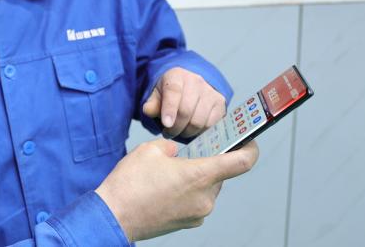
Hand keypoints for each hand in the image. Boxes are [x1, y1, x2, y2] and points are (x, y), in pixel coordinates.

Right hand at [95, 139, 258, 241]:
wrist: (114, 214)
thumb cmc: (130, 183)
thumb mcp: (150, 149)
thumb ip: (173, 146)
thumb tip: (178, 152)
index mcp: (200, 176)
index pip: (242, 162)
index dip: (250, 149)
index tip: (248, 141)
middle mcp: (205, 197)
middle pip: (220, 174)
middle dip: (207, 162)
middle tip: (188, 153)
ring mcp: (198, 213)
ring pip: (207, 187)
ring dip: (195, 177)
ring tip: (170, 172)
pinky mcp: (188, 222)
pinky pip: (196, 201)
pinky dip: (187, 191)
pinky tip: (165, 187)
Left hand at [142, 67, 225, 137]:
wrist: (190, 85)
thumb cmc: (170, 92)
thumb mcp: (157, 94)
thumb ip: (152, 103)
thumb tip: (149, 111)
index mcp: (177, 76)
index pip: (173, 92)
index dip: (169, 110)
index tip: (166, 124)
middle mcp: (196, 81)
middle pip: (186, 110)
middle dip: (176, 127)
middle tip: (168, 133)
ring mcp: (210, 92)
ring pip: (199, 121)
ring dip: (187, 132)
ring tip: (179, 132)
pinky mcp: (220, 103)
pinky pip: (211, 125)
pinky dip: (200, 132)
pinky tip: (191, 130)